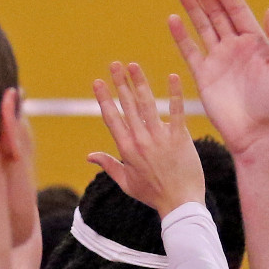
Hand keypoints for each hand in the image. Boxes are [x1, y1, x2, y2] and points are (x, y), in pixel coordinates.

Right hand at [88, 62, 204, 217]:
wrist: (180, 204)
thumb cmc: (153, 195)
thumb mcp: (126, 182)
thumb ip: (108, 165)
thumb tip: (89, 155)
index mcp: (126, 149)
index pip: (112, 117)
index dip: (104, 98)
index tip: (98, 81)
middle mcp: (141, 140)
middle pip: (127, 106)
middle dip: (120, 83)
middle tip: (114, 64)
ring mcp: (160, 138)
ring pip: (148, 104)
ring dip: (140, 82)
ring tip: (133, 65)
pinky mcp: (180, 138)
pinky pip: (177, 112)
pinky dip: (175, 93)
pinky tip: (172, 76)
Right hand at [169, 0, 268, 157]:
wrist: (257, 134)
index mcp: (255, 42)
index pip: (236, 9)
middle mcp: (235, 46)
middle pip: (216, 12)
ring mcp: (218, 60)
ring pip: (202, 26)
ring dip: (191, 6)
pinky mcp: (204, 75)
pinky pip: (190, 51)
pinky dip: (181, 35)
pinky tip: (173, 18)